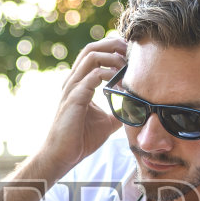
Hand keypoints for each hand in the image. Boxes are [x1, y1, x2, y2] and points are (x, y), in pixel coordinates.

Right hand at [34, 37, 126, 175]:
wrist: (63, 155)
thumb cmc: (81, 139)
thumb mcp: (107, 122)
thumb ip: (118, 111)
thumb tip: (136, 108)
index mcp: (79, 83)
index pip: (94, 54)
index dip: (112, 49)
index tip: (130, 54)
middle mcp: (73, 81)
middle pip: (91, 48)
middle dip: (112, 45)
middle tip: (130, 50)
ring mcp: (72, 88)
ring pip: (91, 57)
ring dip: (112, 57)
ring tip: (126, 66)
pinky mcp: (74, 98)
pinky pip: (92, 76)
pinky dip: (108, 75)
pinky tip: (120, 83)